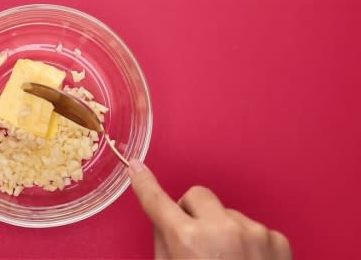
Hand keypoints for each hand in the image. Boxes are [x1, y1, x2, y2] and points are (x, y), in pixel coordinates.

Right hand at [129, 160, 290, 259]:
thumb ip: (164, 243)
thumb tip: (164, 220)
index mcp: (188, 240)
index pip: (157, 200)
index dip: (144, 183)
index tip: (136, 168)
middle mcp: (221, 229)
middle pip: (196, 195)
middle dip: (191, 211)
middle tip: (193, 239)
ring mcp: (253, 232)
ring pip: (226, 213)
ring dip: (221, 229)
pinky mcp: (276, 239)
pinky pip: (252, 227)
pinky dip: (247, 241)